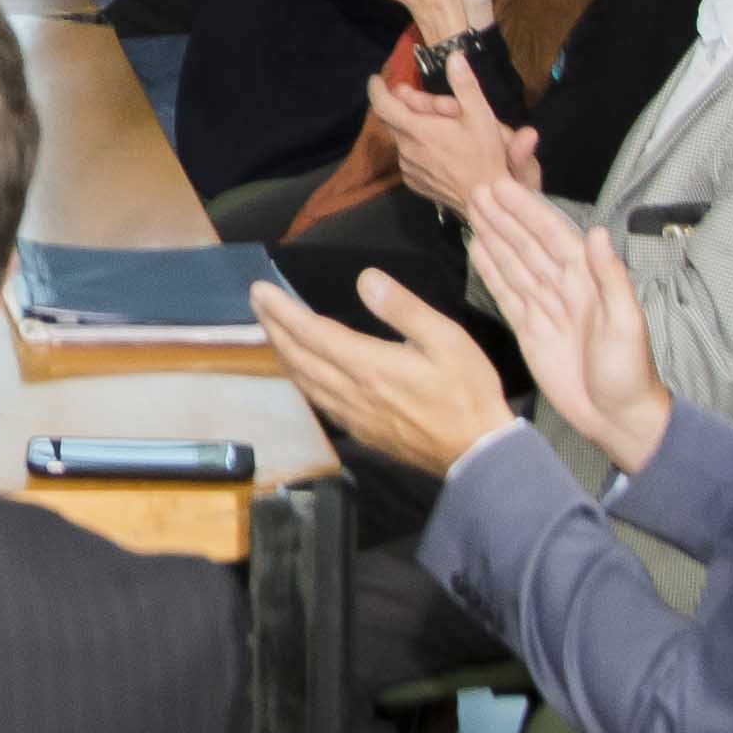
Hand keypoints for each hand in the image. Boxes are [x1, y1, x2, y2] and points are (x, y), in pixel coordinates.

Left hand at [248, 266, 520, 476]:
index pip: (312, 333)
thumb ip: (403, 309)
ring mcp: (352, 416)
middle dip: (273, 327)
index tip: (259, 290)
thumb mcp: (447, 339)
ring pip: (303, 382)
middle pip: (299, 357)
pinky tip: (300, 373)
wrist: (476, 453)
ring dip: (282, 354)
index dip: (282, 311)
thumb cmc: (467, 392)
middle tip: (256, 303)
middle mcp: (351, 391)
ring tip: (270, 331)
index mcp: (368, 365)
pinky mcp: (360, 432)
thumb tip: (365, 279)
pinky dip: (300, 380)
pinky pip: (318, 401)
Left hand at [368, 67, 540, 224]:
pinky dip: (416, 147)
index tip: (376, 80)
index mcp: (418, 130)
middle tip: (419, 100)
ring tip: (437, 127)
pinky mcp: (413, 182)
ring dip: (411, 128)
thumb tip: (454, 57)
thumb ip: (465, 85)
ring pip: (401, 139)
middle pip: (391, 120)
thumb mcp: (481, 117)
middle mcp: (406, 149)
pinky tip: (439, 150)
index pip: (383, 105)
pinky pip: (408, 157)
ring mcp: (408, 168)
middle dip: (401, 106)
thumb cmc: (485, 157)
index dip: (376, 90)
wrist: (486, 203)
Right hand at [460, 178, 677, 472]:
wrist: (617, 417)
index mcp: (588, 281)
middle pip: (528, 245)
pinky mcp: (529, 330)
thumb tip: (598, 232)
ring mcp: (545, 308)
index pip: (553, 237)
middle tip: (477, 189)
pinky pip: (507, 294)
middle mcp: (564, 288)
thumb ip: (610, 278)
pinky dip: (492, 272)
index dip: (528, 212)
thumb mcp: (627, 324)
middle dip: (505, 217)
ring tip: (472, 210)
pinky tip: (478, 250)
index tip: (503, 188)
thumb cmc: (629, 372)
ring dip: (495, 236)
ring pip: (515, 264)